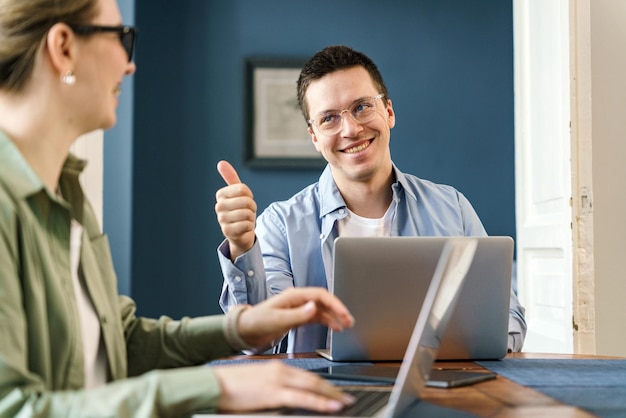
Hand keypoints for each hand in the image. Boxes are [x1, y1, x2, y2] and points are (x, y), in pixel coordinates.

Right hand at [212, 361, 354, 412]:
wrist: (214, 383)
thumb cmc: (231, 385)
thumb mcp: (257, 382)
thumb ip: (274, 387)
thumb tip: (286, 395)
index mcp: (277, 368)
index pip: (307, 375)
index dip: (324, 384)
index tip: (335, 391)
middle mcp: (281, 371)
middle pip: (314, 379)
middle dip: (333, 389)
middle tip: (347, 397)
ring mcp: (278, 381)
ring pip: (312, 386)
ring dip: (332, 395)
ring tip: (345, 402)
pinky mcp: (273, 393)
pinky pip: (303, 397)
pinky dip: (320, 402)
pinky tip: (331, 406)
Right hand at [215, 160, 256, 259]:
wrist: (240, 232)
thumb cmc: (240, 210)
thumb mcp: (237, 193)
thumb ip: (230, 177)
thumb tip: (221, 163)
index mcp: (220, 194)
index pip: (243, 189)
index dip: (249, 195)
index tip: (245, 200)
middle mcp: (219, 206)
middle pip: (246, 201)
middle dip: (252, 207)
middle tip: (247, 212)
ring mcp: (222, 219)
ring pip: (247, 214)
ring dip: (251, 218)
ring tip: (245, 220)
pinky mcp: (227, 232)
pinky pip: (247, 225)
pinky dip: (249, 227)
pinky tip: (243, 228)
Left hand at [237, 287, 354, 348]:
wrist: (245, 330)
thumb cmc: (257, 322)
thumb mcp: (278, 319)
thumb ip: (297, 315)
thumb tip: (315, 308)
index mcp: (294, 296)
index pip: (320, 295)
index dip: (335, 303)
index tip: (344, 314)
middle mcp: (298, 300)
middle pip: (324, 301)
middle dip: (338, 310)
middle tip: (349, 321)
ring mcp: (298, 308)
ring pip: (322, 309)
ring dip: (334, 316)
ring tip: (346, 325)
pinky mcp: (297, 317)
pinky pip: (316, 317)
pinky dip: (327, 322)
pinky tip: (334, 327)